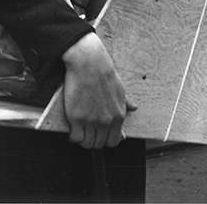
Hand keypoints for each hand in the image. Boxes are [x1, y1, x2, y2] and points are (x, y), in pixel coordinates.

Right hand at [61, 33, 135, 148]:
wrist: (88, 63)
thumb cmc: (104, 73)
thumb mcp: (120, 88)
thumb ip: (125, 103)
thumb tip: (134, 108)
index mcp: (118, 116)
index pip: (114, 141)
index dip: (105, 140)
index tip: (100, 134)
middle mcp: (106, 121)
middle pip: (99, 144)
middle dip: (93, 140)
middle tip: (87, 132)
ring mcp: (91, 121)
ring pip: (87, 144)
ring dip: (83, 139)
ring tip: (79, 131)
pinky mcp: (76, 117)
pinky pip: (75, 138)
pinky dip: (73, 136)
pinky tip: (73, 129)